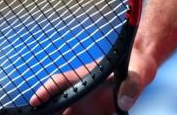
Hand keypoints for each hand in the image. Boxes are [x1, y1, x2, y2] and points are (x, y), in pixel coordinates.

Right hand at [29, 54, 156, 113]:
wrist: (141, 71)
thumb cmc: (136, 66)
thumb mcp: (137, 74)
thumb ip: (131, 86)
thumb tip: (124, 103)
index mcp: (84, 78)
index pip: (60, 83)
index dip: (46, 91)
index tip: (35, 101)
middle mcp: (80, 93)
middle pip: (57, 106)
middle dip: (47, 112)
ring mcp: (85, 106)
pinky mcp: (93, 114)